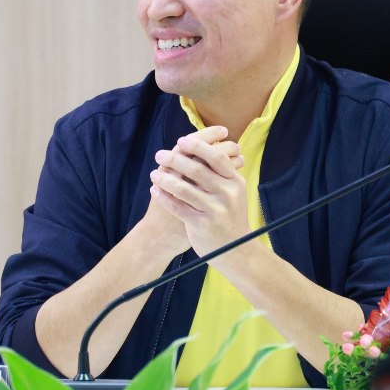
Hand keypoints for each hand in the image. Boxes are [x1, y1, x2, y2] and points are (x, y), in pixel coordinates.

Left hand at [150, 126, 249, 258]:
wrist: (235, 249)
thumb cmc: (229, 214)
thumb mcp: (233, 191)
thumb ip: (220, 172)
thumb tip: (202, 146)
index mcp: (235, 181)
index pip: (217, 157)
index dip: (198, 146)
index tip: (181, 140)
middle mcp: (227, 194)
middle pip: (197, 170)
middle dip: (175, 159)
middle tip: (159, 154)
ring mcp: (215, 210)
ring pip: (184, 189)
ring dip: (165, 178)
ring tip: (154, 173)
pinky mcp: (202, 225)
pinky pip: (178, 207)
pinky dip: (164, 197)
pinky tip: (155, 191)